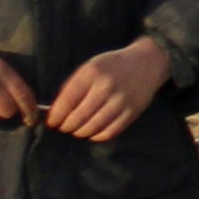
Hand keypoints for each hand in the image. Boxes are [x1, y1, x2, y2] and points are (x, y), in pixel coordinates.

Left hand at [43, 38, 173, 141]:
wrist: (147, 63)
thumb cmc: (113, 65)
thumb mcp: (91, 67)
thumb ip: (74, 86)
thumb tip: (56, 110)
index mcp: (92, 73)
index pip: (67, 100)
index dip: (56, 115)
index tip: (52, 122)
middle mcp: (106, 86)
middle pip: (79, 116)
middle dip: (67, 126)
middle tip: (64, 128)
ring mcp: (121, 100)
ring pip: (93, 126)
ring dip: (81, 132)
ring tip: (77, 131)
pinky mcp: (132, 111)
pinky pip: (111, 131)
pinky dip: (98, 136)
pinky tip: (93, 133)